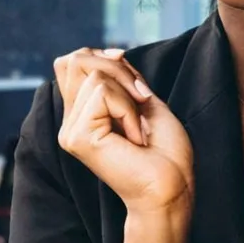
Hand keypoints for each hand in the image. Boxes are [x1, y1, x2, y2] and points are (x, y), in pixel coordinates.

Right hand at [53, 48, 193, 215]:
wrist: (172, 190)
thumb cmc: (166, 154)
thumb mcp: (144, 101)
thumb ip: (122, 78)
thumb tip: (111, 52)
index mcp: (82, 114)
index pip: (74, 62)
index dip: (105, 58)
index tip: (136, 83)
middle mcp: (70, 122)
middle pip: (77, 60)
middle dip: (119, 69)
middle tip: (142, 101)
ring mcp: (70, 130)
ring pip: (94, 74)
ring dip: (129, 95)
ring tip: (138, 127)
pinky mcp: (77, 138)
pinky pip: (103, 94)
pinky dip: (128, 109)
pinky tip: (135, 138)